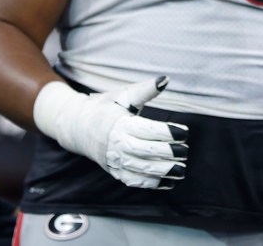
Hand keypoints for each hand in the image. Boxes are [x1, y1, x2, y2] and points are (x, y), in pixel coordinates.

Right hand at [32, 77, 188, 188]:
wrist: (77, 126)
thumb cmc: (105, 107)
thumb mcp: (124, 95)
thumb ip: (146, 90)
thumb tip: (165, 79)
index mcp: (119, 124)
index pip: (146, 130)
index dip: (166, 132)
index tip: (185, 132)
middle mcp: (115, 144)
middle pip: (143, 152)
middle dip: (167, 154)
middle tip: (185, 151)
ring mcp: (114, 160)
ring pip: (139, 169)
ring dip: (161, 172)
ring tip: (181, 169)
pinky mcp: (114, 171)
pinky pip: (132, 181)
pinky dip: (150, 184)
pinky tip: (168, 182)